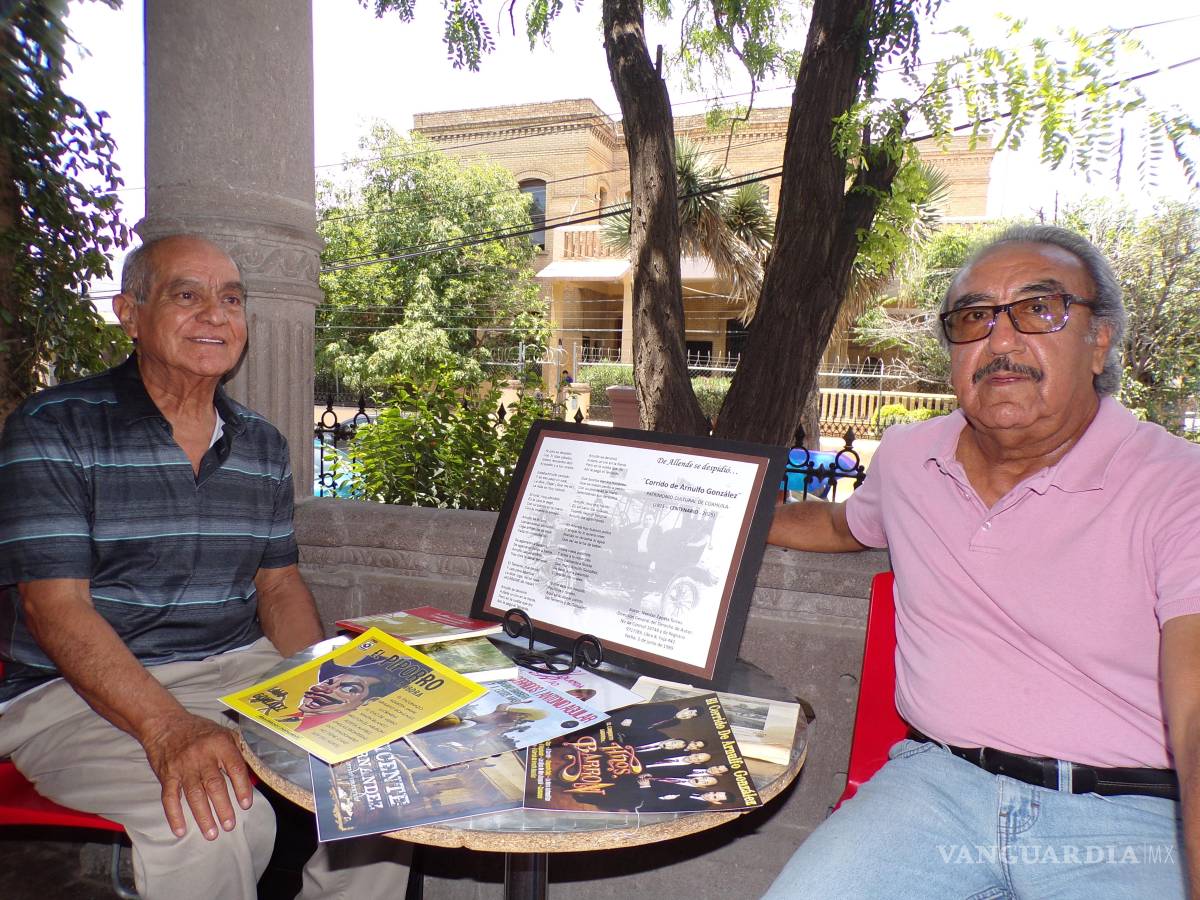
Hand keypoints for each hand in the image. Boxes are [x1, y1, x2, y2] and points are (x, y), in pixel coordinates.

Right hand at [138, 711, 253, 839]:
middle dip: (223, 807)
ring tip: (212, 833)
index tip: (246, 804)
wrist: (165, 723)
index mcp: (220, 744)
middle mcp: (202, 756)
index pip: (235, 768)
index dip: (242, 787)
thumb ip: (238, 752)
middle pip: (215, 785)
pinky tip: (180, 830)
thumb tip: (254, 774)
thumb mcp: (223, 733)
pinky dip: (174, 815)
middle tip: (230, 825)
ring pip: (194, 795)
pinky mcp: (167, 775)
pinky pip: (170, 798)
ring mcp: (183, 767)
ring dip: (203, 816)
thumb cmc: (200, 731)